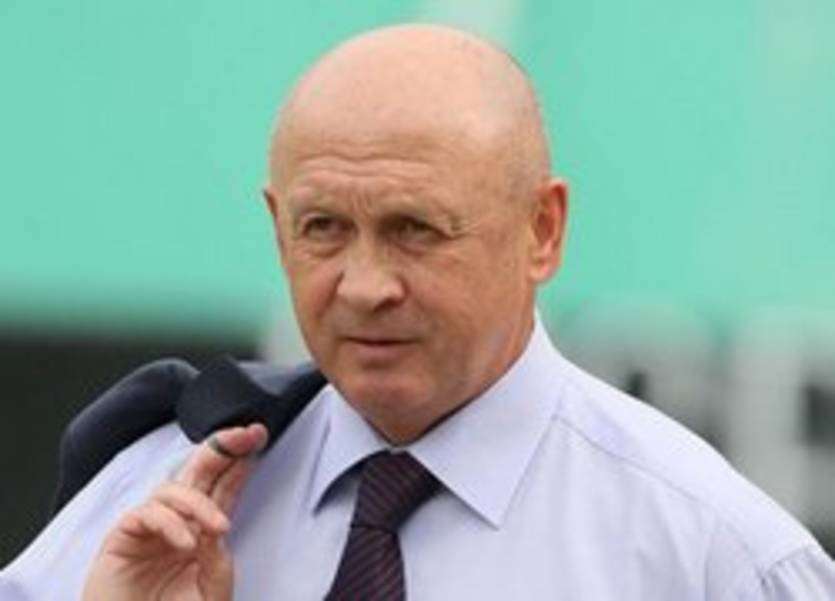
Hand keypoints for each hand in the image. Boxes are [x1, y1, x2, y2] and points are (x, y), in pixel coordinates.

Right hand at [82, 423, 267, 600]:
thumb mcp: (211, 591)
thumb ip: (218, 559)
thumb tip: (218, 524)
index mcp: (201, 533)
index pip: (222, 487)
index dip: (239, 461)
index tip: (257, 437)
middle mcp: (176, 524)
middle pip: (198, 473)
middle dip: (222, 449)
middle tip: (245, 435)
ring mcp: (148, 529)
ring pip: (172, 488)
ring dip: (199, 501)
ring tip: (218, 526)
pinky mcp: (122, 539)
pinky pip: (146, 514)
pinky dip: (170, 524)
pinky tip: (186, 543)